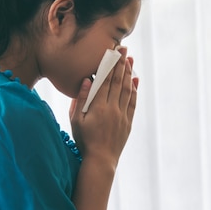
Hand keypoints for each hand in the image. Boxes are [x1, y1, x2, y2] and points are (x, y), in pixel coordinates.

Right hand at [69, 48, 137, 166]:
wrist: (100, 160)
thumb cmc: (84, 140)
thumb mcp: (75, 121)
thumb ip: (80, 100)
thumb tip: (86, 81)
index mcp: (98, 107)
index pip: (105, 81)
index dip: (109, 65)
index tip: (112, 52)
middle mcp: (112, 109)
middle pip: (118, 82)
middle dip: (121, 64)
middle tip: (124, 49)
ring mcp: (122, 115)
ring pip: (127, 90)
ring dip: (128, 73)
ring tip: (130, 60)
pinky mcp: (128, 122)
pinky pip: (133, 102)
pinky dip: (134, 90)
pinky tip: (134, 80)